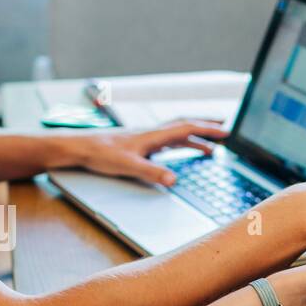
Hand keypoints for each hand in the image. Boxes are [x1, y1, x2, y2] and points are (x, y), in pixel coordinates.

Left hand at [54, 119, 228, 186]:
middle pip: (185, 126)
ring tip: (210, 148)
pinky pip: (167, 142)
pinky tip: (182, 152)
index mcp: (152, 135)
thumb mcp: (128, 166)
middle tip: (225, 129)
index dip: (208, 129)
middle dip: (206, 127)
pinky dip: (180, 145)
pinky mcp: (140, 144)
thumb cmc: (100, 154)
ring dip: (195, 139)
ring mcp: (146, 138)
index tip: (226, 131)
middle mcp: (151, 133)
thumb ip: (152, 172)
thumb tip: (174, 179)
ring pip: (177, 134)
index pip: (186, 128)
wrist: (79, 148)